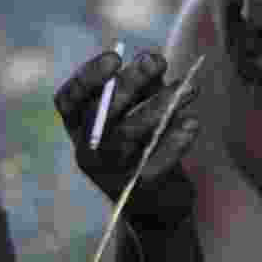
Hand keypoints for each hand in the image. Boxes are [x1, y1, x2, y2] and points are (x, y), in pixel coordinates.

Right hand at [54, 47, 198, 225]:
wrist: (160, 204)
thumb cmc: (147, 143)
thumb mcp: (142, 108)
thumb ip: (144, 84)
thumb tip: (153, 60)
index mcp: (79, 127)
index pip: (69, 100)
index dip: (87, 78)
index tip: (114, 57)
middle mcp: (87, 150)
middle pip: (100, 114)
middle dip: (128, 84)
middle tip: (156, 61)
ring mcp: (109, 173)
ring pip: (127, 135)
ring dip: (159, 107)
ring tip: (189, 87)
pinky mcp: (137, 189)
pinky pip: (153, 162)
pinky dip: (174, 142)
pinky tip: (192, 122)